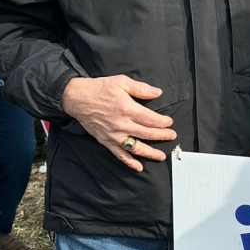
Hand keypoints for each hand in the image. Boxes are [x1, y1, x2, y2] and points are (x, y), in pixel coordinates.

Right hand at [61, 75, 176, 172]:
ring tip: (161, 156)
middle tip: (172, 136)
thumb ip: (141, 88)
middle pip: (147, 133)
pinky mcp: (106, 141)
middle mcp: (121, 124)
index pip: (150, 119)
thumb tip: (158, 93)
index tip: (169, 123)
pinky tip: (139, 167)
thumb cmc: (100, 88)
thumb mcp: (121, 81)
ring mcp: (114, 135)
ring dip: (150, 153)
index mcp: (127, 108)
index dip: (163, 122)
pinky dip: (129, 162)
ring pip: (136, 147)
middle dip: (162, 136)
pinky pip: (120, 154)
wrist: (78, 98)